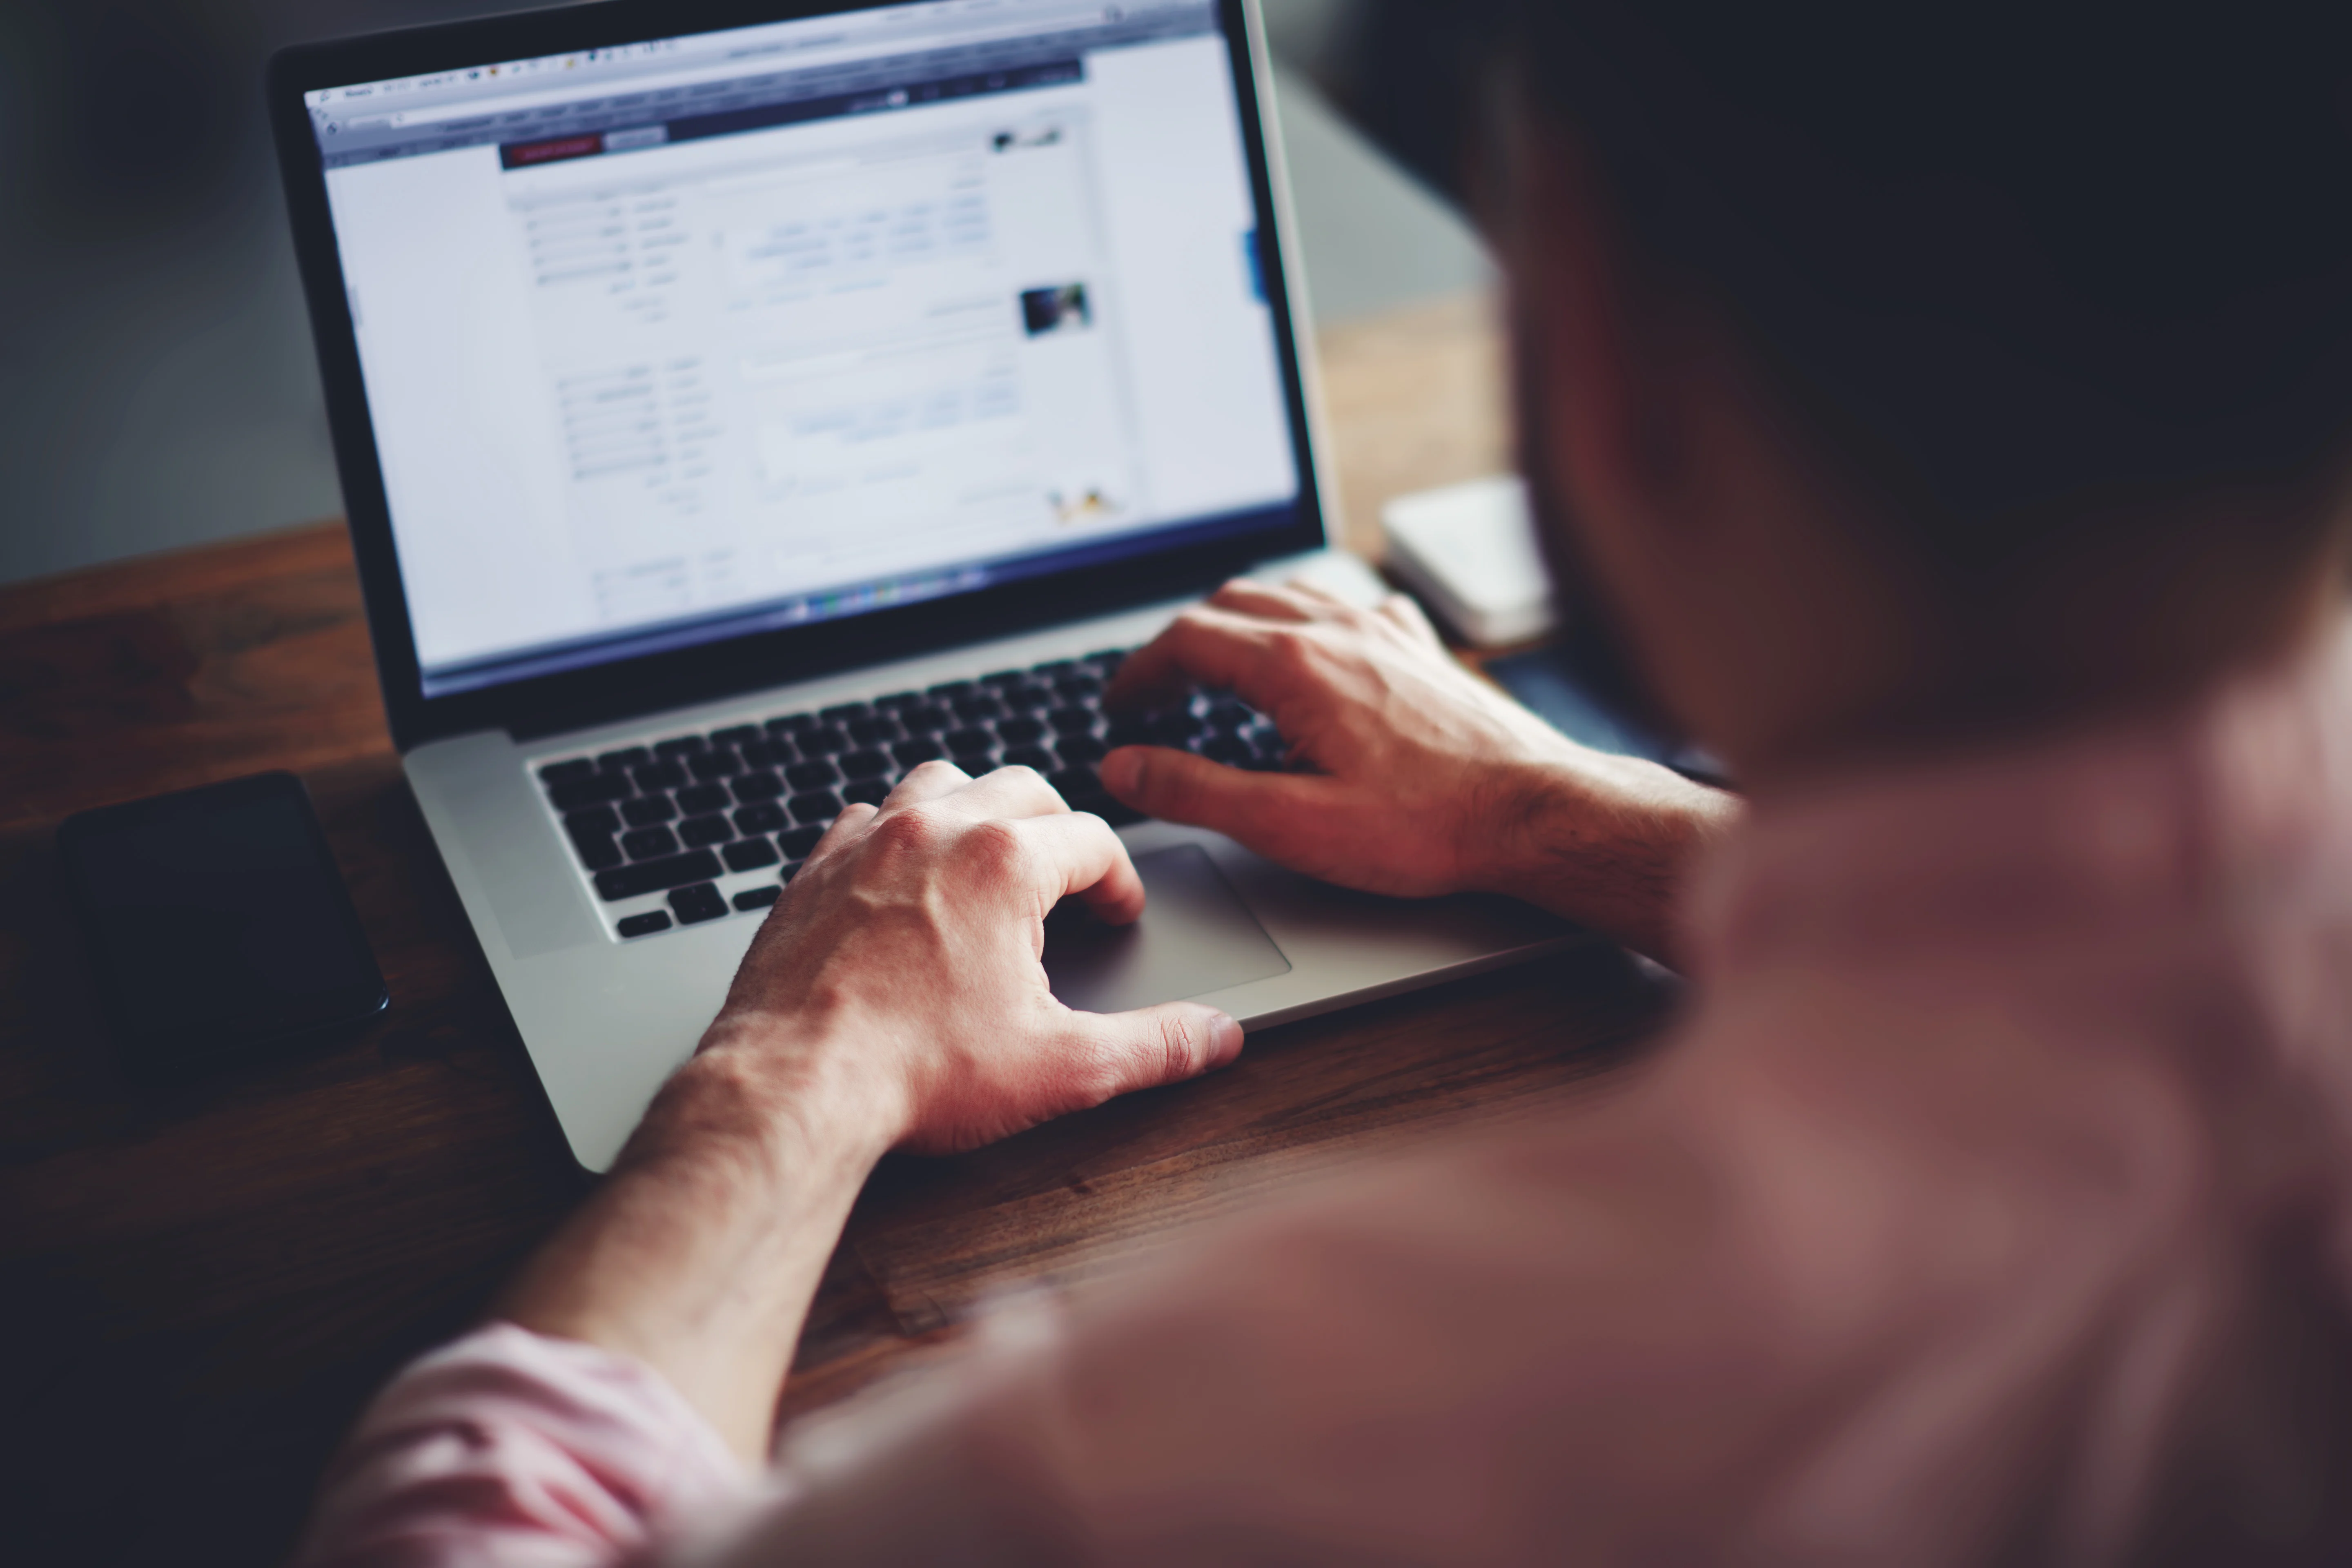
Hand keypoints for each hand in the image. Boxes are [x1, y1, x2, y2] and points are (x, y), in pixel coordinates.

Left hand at [500, 761, 1242, 1462]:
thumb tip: (1215, 1038)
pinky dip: (896, 834)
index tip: (1116, 915)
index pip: (1093, 841)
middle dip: (1057, 828)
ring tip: (990, 862)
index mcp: (1006, 863)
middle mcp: (935, 830)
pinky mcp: (813, 870)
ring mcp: (866, 842)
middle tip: (1067, 882)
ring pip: (939, 782)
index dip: (1118, 881)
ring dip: (975, 811)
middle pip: (1021, 788)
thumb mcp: (1062, 1067)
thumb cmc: (919, 1072)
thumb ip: (1153, 1046)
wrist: (795, 1087)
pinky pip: (864, 817)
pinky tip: (904, 881)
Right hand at [1101, 579, 1734, 963]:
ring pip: (1288, 594)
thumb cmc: (1425, 825)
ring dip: (1237, 622)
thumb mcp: (1290, 823)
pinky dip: (1308, 618)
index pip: (1186, 640)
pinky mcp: (1421, 647)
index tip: (1119, 706)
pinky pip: (1349, 604)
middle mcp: (1339, 629)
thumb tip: (1125, 767)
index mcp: (1295, 665)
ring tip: (1215, 663)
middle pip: (1229, 606)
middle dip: (1179, 644)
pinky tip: (1315, 648)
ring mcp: (1384, 630)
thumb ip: (1197, 791)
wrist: (1534, 810)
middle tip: (1155, 691)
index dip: (1138, 672)